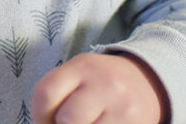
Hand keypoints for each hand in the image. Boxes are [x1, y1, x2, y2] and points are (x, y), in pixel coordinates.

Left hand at [32, 52, 167, 123]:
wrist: (147, 82)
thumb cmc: (100, 84)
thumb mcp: (78, 76)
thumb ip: (57, 95)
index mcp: (83, 66)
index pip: (46, 93)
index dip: (38, 115)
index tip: (45, 121)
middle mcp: (105, 83)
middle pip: (66, 118)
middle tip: (69, 123)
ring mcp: (122, 106)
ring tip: (89, 122)